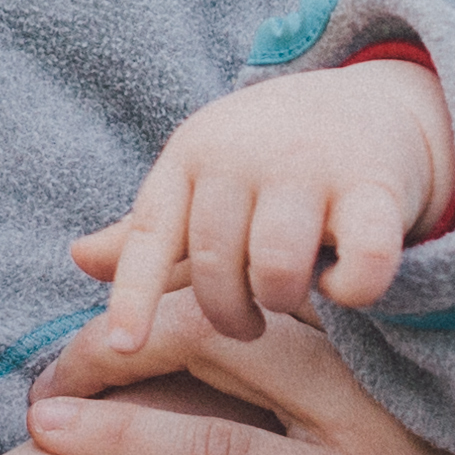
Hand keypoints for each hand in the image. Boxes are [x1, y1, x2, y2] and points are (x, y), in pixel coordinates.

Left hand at [27, 309, 454, 454]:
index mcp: (418, 372)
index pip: (286, 299)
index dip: (197, 275)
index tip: (126, 274)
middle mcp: (390, 385)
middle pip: (233, 302)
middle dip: (135, 297)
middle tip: (65, 314)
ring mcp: (376, 445)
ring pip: (212, 356)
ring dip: (107, 355)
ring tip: (37, 371)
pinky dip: (130, 440)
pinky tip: (66, 433)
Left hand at [68, 58, 453, 346]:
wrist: (370, 104)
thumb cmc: (268, 163)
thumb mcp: (202, 181)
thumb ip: (151, 228)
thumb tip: (78, 259)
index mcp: (192, 156)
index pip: (152, 233)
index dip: (135, 295)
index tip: (125, 349)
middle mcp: (245, 155)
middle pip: (215, 265)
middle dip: (227, 313)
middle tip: (245, 325)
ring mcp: (311, 167)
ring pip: (277, 267)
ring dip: (280, 301)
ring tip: (288, 301)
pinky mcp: (375, 187)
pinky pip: (361, 261)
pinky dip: (352, 288)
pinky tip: (346, 288)